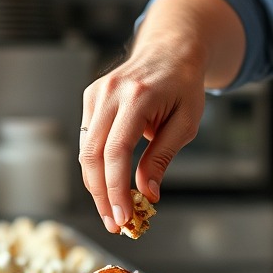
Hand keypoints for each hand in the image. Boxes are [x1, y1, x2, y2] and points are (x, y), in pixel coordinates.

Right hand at [78, 0, 244, 232]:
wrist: (172, 49)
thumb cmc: (184, 86)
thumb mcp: (187, 123)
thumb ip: (163, 157)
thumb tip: (147, 193)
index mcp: (138, 96)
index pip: (116, 151)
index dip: (115, 189)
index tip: (123, 217)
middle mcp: (110, 92)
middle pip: (93, 154)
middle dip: (101, 195)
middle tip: (114, 223)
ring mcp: (96, 93)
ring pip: (85, 150)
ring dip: (96, 185)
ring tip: (112, 211)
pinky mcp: (90, 96)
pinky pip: (88, 139)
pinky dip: (96, 165)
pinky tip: (109, 184)